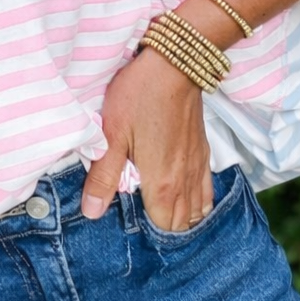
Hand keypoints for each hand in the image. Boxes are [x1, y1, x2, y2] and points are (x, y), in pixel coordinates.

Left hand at [81, 47, 214, 230]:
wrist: (175, 65)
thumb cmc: (139, 97)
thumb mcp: (111, 136)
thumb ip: (103, 177)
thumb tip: (92, 213)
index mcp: (162, 183)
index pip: (162, 227)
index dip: (149, 235)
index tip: (133, 234)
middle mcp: (184, 180)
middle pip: (181, 223)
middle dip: (165, 231)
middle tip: (144, 229)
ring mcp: (197, 165)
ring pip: (198, 209)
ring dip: (183, 219)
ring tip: (164, 220)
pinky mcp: (202, 150)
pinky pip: (207, 189)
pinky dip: (199, 202)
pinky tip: (188, 201)